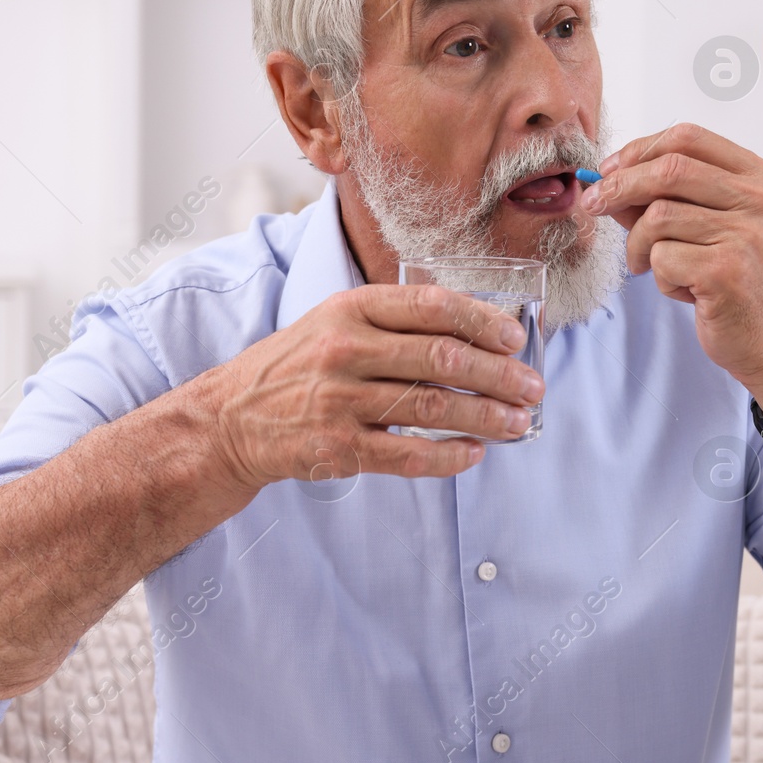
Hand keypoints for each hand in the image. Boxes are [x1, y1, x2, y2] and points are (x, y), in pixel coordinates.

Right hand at [210, 285, 543, 488]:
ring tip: (518, 423)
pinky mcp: (338, 448)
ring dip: (486, 416)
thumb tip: (474, 331)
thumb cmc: (297, 366)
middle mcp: (346, 349)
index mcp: (351, 308)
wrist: (230, 419)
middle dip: (498, 374)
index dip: (481, 321)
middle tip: (532, 387)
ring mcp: (341, 400)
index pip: (431, 306)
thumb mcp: (334, 321)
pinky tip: (475, 453)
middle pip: (442, 358)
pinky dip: (449, 456)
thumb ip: (394, 320)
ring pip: (432, 407)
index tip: (514, 338)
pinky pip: (408, 454)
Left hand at [579, 122, 762, 417]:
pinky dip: (660, 277)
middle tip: (594, 205)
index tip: (611, 169)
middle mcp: (759, 200)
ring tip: (651, 265)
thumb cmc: (746, 282)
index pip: (688, 137)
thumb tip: (610, 181)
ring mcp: (746, 235)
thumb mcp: (719, 228)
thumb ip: (672, 198)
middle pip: (668, 169)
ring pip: (657, 218)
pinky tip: (683, 289)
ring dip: (639, 246)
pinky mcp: (727, 272)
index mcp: (759, 177)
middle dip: (619, 186)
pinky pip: (662, 259)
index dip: (639, 149)